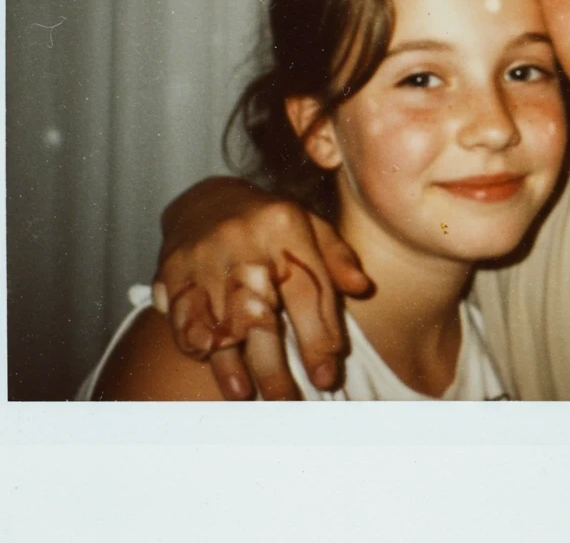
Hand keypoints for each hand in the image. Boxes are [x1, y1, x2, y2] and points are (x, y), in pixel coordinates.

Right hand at [153, 177, 370, 399]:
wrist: (206, 201)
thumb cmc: (270, 224)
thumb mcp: (311, 226)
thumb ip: (337, 258)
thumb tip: (362, 287)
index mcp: (285, 226)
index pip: (307, 289)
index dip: (318, 337)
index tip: (326, 375)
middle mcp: (243, 241)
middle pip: (261, 315)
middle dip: (275, 366)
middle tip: (289, 403)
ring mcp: (204, 257)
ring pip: (218, 323)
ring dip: (231, 366)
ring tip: (247, 397)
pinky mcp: (173, 271)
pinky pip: (183, 320)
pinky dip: (197, 347)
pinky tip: (212, 364)